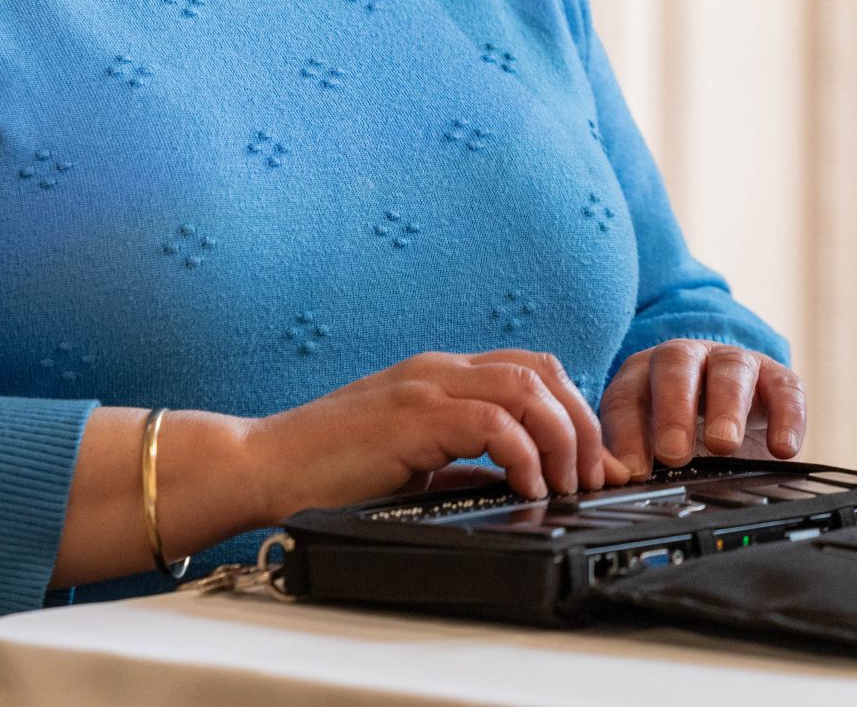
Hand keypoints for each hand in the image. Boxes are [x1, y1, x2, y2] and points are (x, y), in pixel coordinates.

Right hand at [245, 349, 626, 518]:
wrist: (261, 466)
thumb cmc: (325, 470)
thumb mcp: (411, 462)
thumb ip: (461, 464)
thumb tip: (514, 484)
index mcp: (440, 376)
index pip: (531, 369)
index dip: (575, 412)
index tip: (595, 462)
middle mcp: (438, 369)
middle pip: (543, 369)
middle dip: (582, 423)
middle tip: (594, 475)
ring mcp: (424, 387)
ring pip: (526, 385)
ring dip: (561, 436)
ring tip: (566, 483)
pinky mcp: (410, 416)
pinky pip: (489, 422)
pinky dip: (522, 453)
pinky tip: (527, 488)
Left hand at [600, 341, 805, 473]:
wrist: (732, 413)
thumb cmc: (680, 430)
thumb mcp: (649, 443)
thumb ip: (631, 458)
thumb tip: (618, 484)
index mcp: (645, 374)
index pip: (627, 395)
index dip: (627, 433)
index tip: (634, 473)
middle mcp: (688, 359)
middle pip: (676, 365)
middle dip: (673, 408)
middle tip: (673, 453)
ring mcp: (734, 363)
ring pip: (731, 369)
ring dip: (727, 407)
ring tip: (724, 445)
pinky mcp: (776, 379)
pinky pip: (786, 389)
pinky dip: (787, 416)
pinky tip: (783, 448)